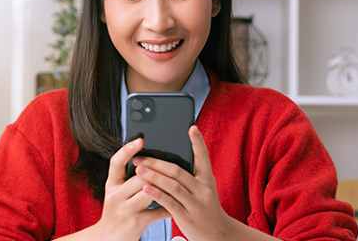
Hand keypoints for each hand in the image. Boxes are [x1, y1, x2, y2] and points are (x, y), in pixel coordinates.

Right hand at [90, 137, 170, 240]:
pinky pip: (157, 211)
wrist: (107, 240)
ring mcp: (125, 210)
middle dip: (157, 171)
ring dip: (165, 188)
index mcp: (111, 185)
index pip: (115, 163)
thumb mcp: (117, 194)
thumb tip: (150, 161)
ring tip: (178, 183)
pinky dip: (169, 207)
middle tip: (173, 165)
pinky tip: (177, 204)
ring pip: (149, 192)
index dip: (127, 150)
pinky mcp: (136, 223)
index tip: (140, 139)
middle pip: (138, 177)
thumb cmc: (118, 213)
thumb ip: (129, 180)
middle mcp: (115, 196)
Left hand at [133, 126, 236, 240]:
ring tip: (138, 169)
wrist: (219, 235)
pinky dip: (157, 194)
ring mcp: (196, 204)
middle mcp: (203, 190)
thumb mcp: (205, 191)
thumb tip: (168, 163)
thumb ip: (190, 178)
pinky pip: (170, 203)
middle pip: (179, 171)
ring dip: (154, 176)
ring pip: (173, 186)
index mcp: (207, 180)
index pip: (203, 158)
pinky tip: (145, 188)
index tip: (191, 127)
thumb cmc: (207, 210)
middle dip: (157, 162)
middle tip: (140, 156)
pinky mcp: (187, 217)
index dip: (198, 142)